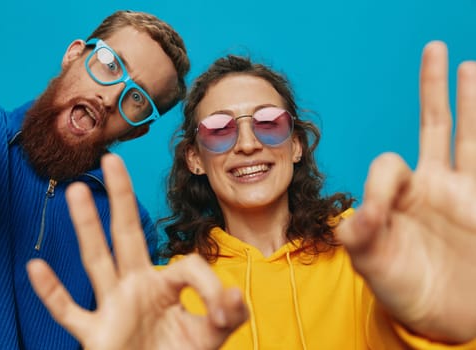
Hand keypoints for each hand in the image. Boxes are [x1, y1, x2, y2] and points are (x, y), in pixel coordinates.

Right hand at [27, 154, 247, 349]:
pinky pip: (69, 312)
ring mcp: (112, 307)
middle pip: (126, 234)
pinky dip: (52, 293)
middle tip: (112, 159)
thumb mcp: (212, 335)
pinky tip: (36, 268)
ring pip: (96, 260)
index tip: (224, 310)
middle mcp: (135, 287)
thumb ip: (229, 315)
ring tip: (76, 192)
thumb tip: (235, 296)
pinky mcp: (96, 335)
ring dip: (87, 227)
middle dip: (121, 198)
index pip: (185, 264)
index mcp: (164, 285)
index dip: (209, 284)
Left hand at [337, 41, 475, 343]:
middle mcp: (430, 186)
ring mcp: (463, 192)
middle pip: (433, 125)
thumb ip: (360, 238)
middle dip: (433, 88)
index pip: (389, 164)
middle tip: (434, 49)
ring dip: (471, 100)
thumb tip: (358, 217)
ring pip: (468, 134)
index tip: (379, 219)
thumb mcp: (371, 267)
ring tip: (471, 65)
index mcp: (397, 196)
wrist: (442, 318)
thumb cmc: (402, 292)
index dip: (382, 184)